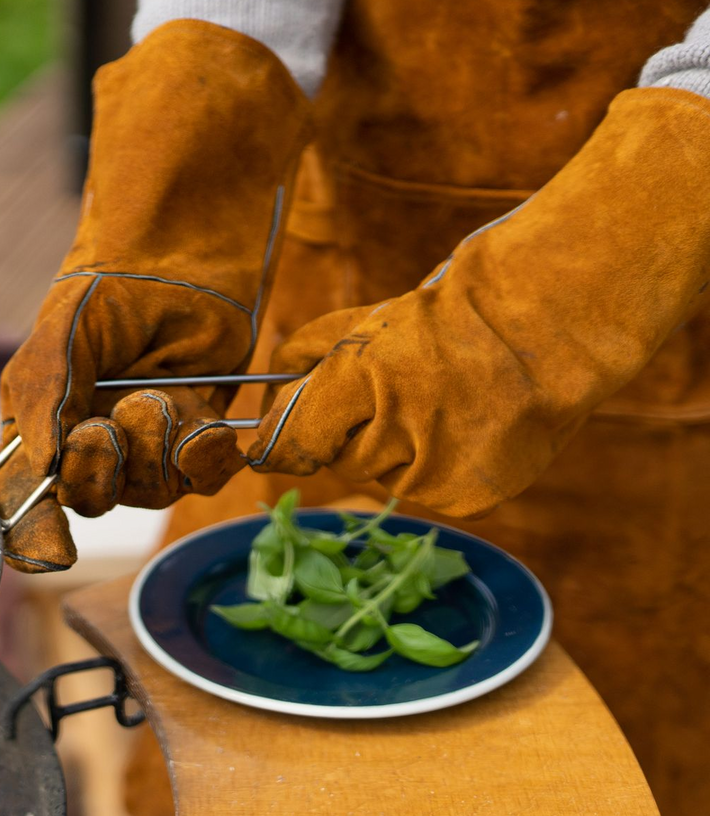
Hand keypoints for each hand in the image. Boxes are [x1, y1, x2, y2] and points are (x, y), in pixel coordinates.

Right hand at [0, 19, 313, 571]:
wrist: (180, 251)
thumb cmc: (105, 287)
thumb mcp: (56, 337)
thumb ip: (42, 400)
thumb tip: (41, 470)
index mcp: (40, 425)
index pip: (26, 498)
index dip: (34, 535)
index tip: (52, 554)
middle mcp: (90, 442)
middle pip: (90, 502)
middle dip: (99, 473)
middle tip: (104, 427)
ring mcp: (147, 442)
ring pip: (149, 492)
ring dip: (153, 450)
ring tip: (157, 395)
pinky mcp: (200, 431)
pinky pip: (204, 476)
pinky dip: (208, 460)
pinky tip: (210, 429)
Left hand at [248, 88, 709, 515]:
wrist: (551, 327)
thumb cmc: (449, 317)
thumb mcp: (367, 321)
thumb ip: (306, 357)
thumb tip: (264, 401)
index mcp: (360, 380)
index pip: (289, 442)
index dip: (273, 442)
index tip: (265, 441)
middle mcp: (394, 432)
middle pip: (337, 458)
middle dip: (350, 431)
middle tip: (391, 395)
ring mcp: (435, 471)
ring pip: (381, 477)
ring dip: (394, 449)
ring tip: (438, 405)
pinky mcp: (468, 497)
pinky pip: (424, 489)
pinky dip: (432, 467)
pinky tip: (463, 430)